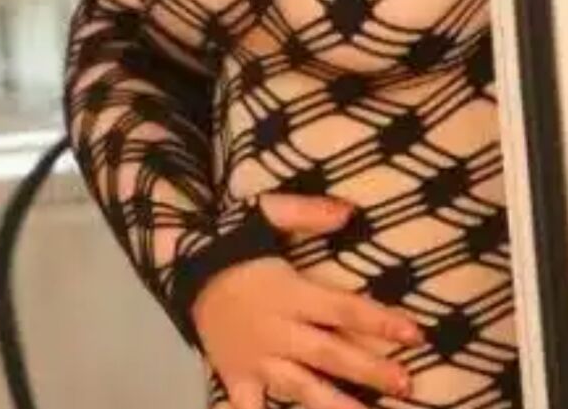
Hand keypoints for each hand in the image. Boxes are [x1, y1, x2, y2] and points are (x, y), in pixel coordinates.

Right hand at [190, 193, 423, 408]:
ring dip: (337, 406)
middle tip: (407, 382)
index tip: (415, 333)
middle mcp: (278, 330)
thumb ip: (308, 213)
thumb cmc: (233, 242)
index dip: (379, 321)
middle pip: (331, 353)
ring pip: (302, 388)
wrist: (184, 268)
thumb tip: (351, 211)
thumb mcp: (267, 214)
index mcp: (289, 292)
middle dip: (370, 369)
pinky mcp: (237, 377)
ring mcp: (257, 360)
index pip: (343, 308)